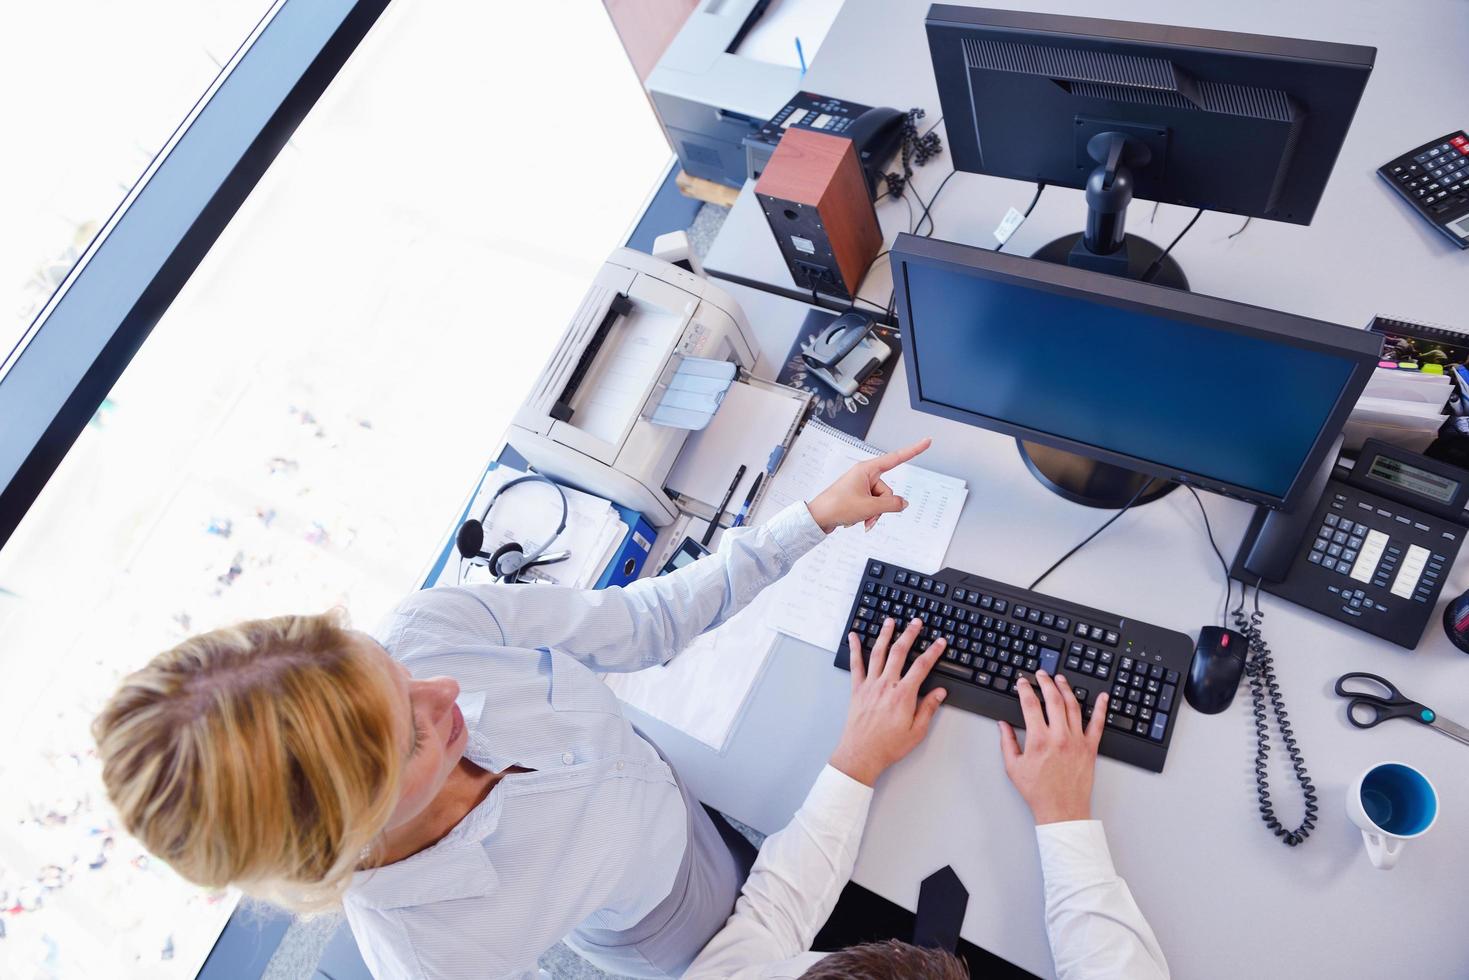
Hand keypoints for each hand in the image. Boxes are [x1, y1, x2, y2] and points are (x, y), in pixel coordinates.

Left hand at [807, 438, 931, 532]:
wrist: (818, 518)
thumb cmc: (837, 506)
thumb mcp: (869, 507)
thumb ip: (891, 504)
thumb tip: (903, 503)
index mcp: (867, 469)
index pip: (896, 458)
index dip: (913, 450)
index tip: (926, 441)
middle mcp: (865, 475)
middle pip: (887, 490)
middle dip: (882, 506)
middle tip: (867, 512)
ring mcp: (861, 486)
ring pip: (881, 501)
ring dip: (874, 513)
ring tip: (861, 518)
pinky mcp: (858, 497)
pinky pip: (873, 506)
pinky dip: (869, 515)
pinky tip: (859, 520)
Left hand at [830, 617, 947, 785]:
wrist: (861, 754)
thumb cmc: (888, 745)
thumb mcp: (916, 731)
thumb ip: (928, 708)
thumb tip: (940, 692)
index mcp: (903, 695)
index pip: (922, 666)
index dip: (933, 652)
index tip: (940, 642)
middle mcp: (886, 685)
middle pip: (899, 652)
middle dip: (909, 634)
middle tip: (916, 622)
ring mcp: (870, 685)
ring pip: (878, 653)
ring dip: (885, 634)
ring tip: (890, 621)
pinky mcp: (857, 689)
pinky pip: (856, 664)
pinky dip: (854, 648)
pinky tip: (853, 636)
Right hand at [998, 671, 1108, 824]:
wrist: (1062, 810)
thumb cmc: (1038, 792)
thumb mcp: (1014, 767)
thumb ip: (1007, 742)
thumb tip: (1002, 725)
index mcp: (1039, 740)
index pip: (1030, 705)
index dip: (1024, 689)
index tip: (1022, 682)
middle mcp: (1059, 736)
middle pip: (1053, 699)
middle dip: (1045, 682)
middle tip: (1041, 674)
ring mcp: (1077, 741)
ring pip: (1073, 706)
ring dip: (1066, 689)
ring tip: (1060, 679)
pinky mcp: (1090, 748)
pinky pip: (1098, 724)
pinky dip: (1101, 709)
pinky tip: (1102, 697)